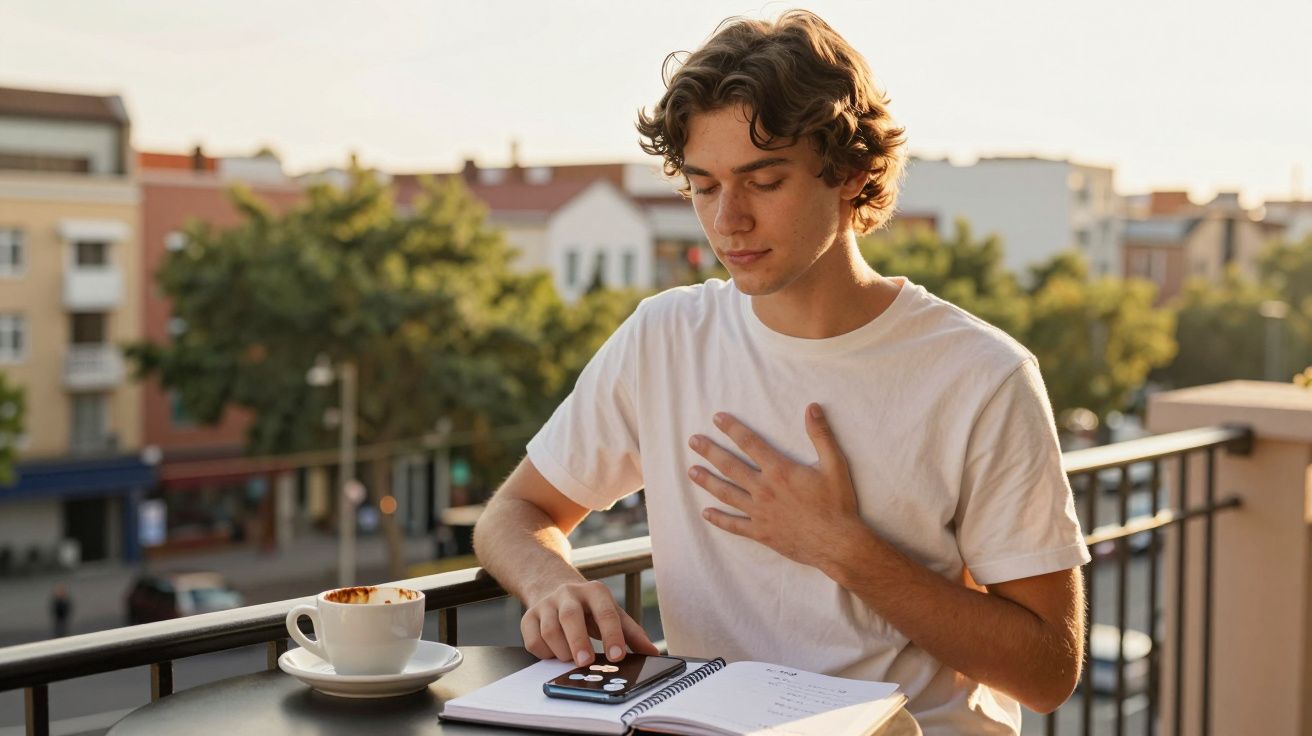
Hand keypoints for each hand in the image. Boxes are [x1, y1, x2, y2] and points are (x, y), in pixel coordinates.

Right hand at [520, 580, 660, 665]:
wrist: (552, 585)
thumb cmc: (589, 607)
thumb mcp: (613, 613)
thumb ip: (632, 633)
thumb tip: (653, 654)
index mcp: (595, 592)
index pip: (606, 612)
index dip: (612, 635)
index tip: (617, 656)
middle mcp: (569, 594)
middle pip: (571, 616)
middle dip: (579, 642)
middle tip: (586, 663)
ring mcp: (546, 604)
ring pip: (550, 630)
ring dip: (562, 650)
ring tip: (572, 659)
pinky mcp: (528, 616)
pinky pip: (532, 639)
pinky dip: (544, 652)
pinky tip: (555, 653)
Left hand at [688, 404, 865, 567]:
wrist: (838, 543)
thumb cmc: (837, 503)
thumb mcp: (834, 464)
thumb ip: (821, 435)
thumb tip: (812, 407)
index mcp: (780, 470)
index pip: (750, 443)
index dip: (732, 429)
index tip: (717, 418)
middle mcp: (764, 490)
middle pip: (730, 466)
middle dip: (710, 452)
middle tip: (693, 441)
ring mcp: (760, 513)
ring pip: (726, 494)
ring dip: (708, 481)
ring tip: (691, 471)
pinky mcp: (761, 533)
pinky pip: (735, 525)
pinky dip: (719, 519)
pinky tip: (706, 513)